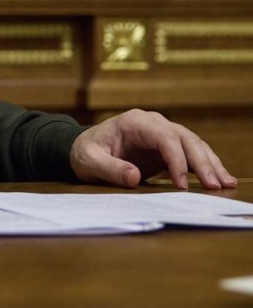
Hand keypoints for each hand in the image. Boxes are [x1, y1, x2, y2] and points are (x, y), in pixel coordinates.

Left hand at [70, 108, 237, 189]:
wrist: (82, 148)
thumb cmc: (84, 152)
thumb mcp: (89, 161)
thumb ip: (109, 168)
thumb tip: (134, 177)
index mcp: (135, 122)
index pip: (164, 137)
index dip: (176, 160)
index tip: (181, 184)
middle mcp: (153, 123)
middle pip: (185, 139)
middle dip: (202, 162)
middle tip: (215, 185)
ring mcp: (162, 134)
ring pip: (194, 145)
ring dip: (210, 164)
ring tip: (226, 183)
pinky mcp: (167, 148)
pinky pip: (191, 154)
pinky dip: (205, 166)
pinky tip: (220, 179)